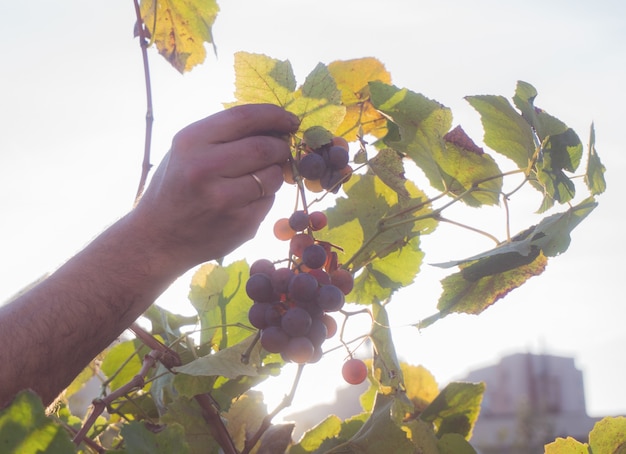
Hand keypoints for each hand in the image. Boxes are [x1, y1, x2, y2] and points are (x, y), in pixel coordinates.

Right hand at [130, 104, 299, 271]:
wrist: (158, 239)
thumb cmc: (177, 188)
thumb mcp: (186, 151)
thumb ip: (224, 135)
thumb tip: (275, 126)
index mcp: (191, 141)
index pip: (244, 117)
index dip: (275, 115)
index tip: (291, 120)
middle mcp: (205, 168)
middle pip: (265, 147)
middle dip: (281, 147)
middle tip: (280, 150)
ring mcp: (224, 198)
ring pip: (273, 176)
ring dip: (275, 173)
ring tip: (257, 177)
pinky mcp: (240, 223)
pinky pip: (269, 201)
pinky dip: (266, 197)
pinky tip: (246, 201)